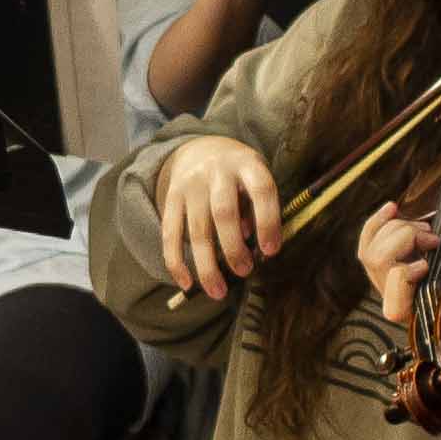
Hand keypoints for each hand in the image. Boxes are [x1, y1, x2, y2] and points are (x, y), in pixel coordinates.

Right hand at [153, 135, 283, 301]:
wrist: (200, 148)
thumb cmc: (239, 174)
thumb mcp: (256, 178)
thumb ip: (257, 208)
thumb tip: (253, 245)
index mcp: (247, 164)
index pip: (261, 191)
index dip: (268, 222)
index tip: (270, 251)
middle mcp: (217, 171)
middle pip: (223, 212)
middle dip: (233, 248)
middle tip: (244, 272)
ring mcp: (190, 184)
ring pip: (197, 229)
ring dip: (207, 265)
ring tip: (218, 291)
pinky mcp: (171, 198)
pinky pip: (170, 233)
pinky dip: (176, 261)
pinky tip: (187, 283)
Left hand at [357, 199, 436, 338]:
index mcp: (416, 312)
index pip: (392, 293)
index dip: (406, 273)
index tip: (427, 264)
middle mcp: (394, 299)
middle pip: (379, 260)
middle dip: (406, 238)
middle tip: (433, 238)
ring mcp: (385, 282)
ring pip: (371, 248)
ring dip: (398, 229)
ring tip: (425, 230)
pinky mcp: (384, 266)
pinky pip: (368, 242)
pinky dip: (378, 222)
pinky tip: (392, 209)